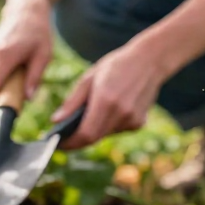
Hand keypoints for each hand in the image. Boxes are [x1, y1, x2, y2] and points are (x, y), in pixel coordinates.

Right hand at [0, 0, 53, 106]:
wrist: (25, 11)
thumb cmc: (38, 33)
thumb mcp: (44, 55)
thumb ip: (35, 77)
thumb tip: (27, 98)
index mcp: (4, 56)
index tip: (1, 115)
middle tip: (16, 99)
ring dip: (1, 86)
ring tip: (18, 77)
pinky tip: (12, 69)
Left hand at [52, 44, 167, 149]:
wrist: (149, 61)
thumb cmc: (115, 66)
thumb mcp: (89, 78)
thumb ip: (72, 102)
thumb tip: (55, 121)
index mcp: (106, 100)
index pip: (85, 134)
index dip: (70, 143)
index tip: (57, 144)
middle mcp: (121, 113)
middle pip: (94, 138)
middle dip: (77, 140)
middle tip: (63, 137)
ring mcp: (132, 120)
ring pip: (104, 135)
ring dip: (93, 130)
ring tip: (85, 117)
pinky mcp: (139, 123)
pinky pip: (116, 130)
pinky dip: (107, 125)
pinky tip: (108, 110)